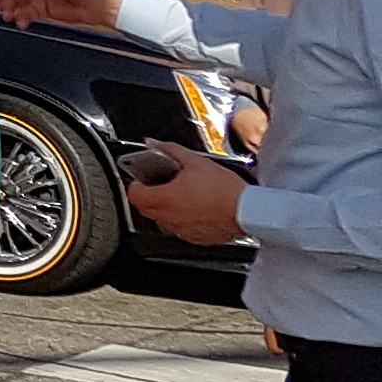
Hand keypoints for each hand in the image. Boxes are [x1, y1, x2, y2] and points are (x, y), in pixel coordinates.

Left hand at [124, 140, 251, 246]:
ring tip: (181, 194)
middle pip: (145, 208)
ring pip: (162, 219)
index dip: (137, 184)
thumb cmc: (225, 189)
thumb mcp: (194, 161)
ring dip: (165, 207)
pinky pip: (179, 228)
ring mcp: (181, 230)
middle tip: (161, 184)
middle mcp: (169, 217)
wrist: (248, 211)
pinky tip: (195, 208)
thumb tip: (154, 143)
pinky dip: (181, 219)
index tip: (144, 178)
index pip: (134, 195)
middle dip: (149, 195)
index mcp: (164, 198)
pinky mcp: (195, 238)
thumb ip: (169, 150)